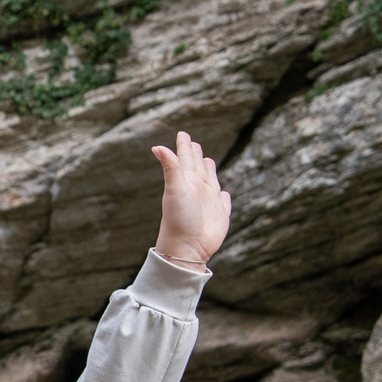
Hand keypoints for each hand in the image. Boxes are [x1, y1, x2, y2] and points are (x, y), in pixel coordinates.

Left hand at [150, 130, 229, 270]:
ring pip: (211, 181)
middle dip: (195, 155)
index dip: (184, 147)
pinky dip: (225, 197)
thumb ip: (170, 167)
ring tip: (208, 161)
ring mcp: (209, 203)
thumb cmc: (179, 219)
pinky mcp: (220, 215)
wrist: (187, 247)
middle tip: (193, 143)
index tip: (182, 134)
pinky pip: (224, 203)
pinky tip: (225, 194)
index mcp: (186, 182)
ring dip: (209, 171)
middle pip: (197, 168)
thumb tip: (156, 146)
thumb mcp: (175, 189)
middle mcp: (198, 190)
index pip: (185, 159)